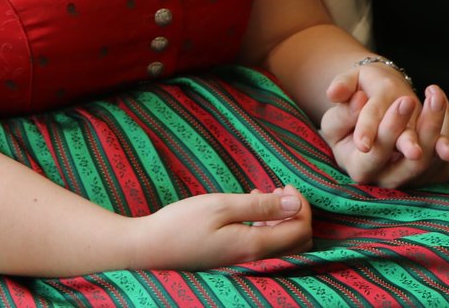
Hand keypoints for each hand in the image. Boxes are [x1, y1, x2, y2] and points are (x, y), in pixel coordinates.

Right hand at [128, 186, 312, 269]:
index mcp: (254, 246)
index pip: (301, 230)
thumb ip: (262, 206)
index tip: (284, 185)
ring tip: (259, 194)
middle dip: (295, 214)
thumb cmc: (181, 224)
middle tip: (277, 190)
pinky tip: (246, 208)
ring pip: (282, 245)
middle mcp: (254, 260)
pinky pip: (262, 246)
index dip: (301, 205)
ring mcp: (243, 263)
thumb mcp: (222, 206)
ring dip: (279, 219)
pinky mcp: (233, 261)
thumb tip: (295, 203)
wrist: (147, 249)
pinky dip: (264, 227)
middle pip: (298, 242)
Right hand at [320, 81, 448, 187]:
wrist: (366, 122)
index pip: (377, 150)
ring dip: (440, 130)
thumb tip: (357, 100)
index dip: (391, 128)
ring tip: (437, 98)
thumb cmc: (349, 116)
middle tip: (434, 98)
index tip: (404, 100)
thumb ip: (342, 107)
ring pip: (432, 163)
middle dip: (425, 127)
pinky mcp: (427, 175)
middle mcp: (384, 179)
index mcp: (358, 166)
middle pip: (412, 161)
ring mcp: (408, 179)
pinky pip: (445, 164)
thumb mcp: (336, 112)